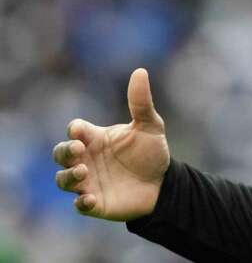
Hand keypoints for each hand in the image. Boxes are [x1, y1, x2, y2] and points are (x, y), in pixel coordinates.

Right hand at [52, 68, 170, 220]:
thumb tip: (140, 71)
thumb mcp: (150, 125)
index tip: (80, 131)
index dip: (75, 131)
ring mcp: (89, 182)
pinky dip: (81, 203)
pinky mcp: (96, 203)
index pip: (75, 131)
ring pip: (63, 180)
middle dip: (64, 152)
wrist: (163, 183)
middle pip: (61, 154)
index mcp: (96, 138)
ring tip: (83, 172)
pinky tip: (89, 199)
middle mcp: (87, 159)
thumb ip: (141, 102)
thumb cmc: (151, 152)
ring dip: (69, 177)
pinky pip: (80, 205)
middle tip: (78, 150)